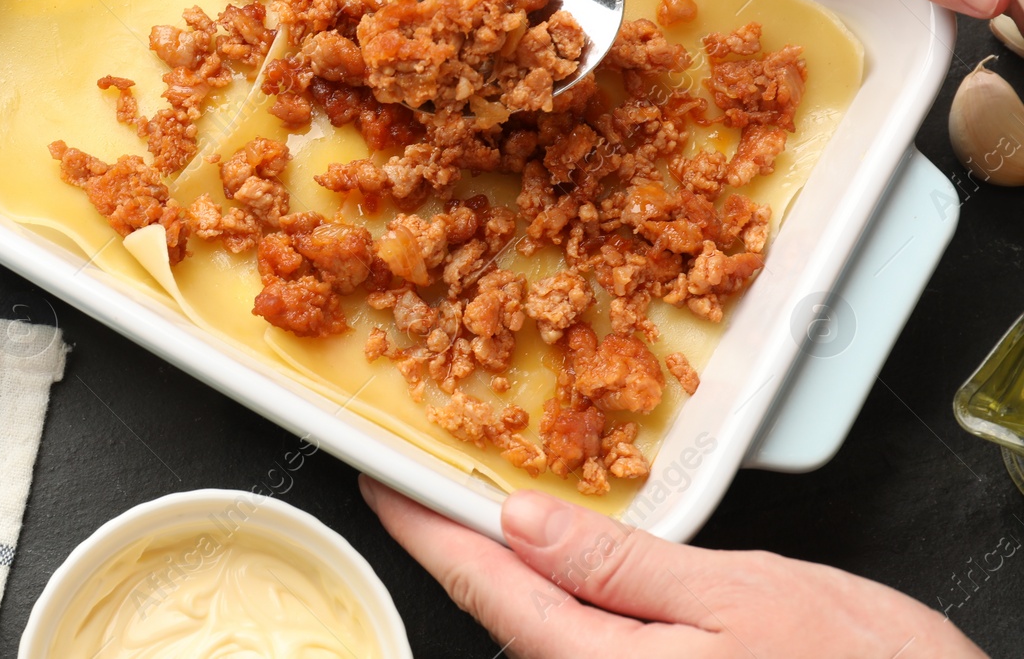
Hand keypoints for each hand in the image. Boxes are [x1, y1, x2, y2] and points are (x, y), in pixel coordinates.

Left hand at [359, 476, 983, 657]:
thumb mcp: (739, 599)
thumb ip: (618, 566)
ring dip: (510, 566)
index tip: (380, 483)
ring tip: (485, 502)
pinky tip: (564, 556)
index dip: (424, 528)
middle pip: (503, 613)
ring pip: (540, 627)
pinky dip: (560, 591)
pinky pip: (581, 641)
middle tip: (424, 476)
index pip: (484, 588)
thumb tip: (520, 521)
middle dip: (461, 543)